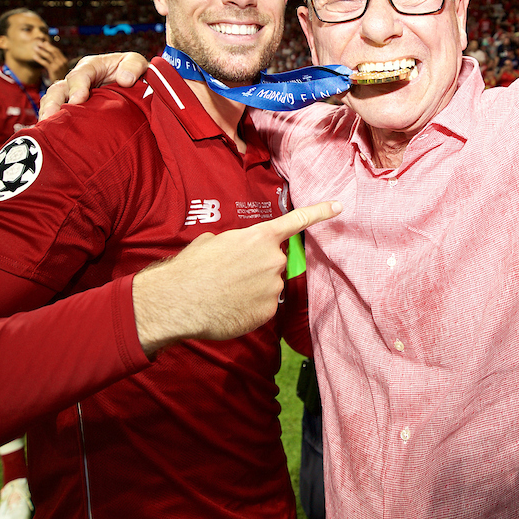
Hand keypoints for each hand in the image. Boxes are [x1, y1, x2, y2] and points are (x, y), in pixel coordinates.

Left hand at [33, 41, 69, 81]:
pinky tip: (34, 57)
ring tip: (35, 48)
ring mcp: (58, 66)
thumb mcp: (60, 68)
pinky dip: (39, 59)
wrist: (62, 87)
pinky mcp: (53, 70)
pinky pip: (45, 62)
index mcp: (64, 60)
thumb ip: (57, 61)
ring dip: (41, 51)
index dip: (50, 46)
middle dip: (45, 47)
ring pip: (48, 56)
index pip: (57, 51)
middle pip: (53, 52)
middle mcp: (62, 62)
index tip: (44, 43)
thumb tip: (51, 54)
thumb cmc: (59, 77)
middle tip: (39, 43)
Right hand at [39, 52, 148, 119]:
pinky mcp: (73, 111)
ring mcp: (72, 96)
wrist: (136, 88)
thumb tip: (125, 79)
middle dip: (53, 103)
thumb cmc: (133, 72)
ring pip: (52, 102)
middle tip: (52, 117)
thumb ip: (134, 66)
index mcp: (91, 67)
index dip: (77, 86)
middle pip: (58, 89)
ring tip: (46, 129)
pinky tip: (50, 137)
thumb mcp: (137, 63)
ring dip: (48, 115)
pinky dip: (52, 125)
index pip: (79, 74)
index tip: (78, 100)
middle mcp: (77, 81)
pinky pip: (57, 116)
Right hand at [132, 200, 342, 351]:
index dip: (320, 212)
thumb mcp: (211, 242)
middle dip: (257, 267)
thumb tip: (233, 249)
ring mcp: (273, 286)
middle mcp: (273, 260)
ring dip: (252, 289)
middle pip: (274, 262)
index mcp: (259, 237)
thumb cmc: (192, 269)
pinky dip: (250, 308)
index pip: (296, 221)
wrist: (180, 302)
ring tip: (224, 293)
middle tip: (230, 275)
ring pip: (268, 286)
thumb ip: (234, 242)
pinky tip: (230, 308)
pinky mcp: (269, 311)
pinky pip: (264, 306)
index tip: (339, 207)